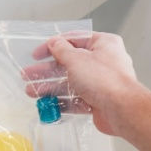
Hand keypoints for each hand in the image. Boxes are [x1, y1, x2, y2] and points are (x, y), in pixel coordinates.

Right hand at [23, 31, 140, 135]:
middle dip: (46, 71)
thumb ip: (61, 50)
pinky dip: (60, 101)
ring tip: (31, 91)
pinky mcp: (97, 101)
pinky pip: (75, 99)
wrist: (121, 109)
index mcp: (103, 45)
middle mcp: (102, 62)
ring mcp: (100, 83)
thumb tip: (54, 43)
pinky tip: (46, 104)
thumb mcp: (76, 59)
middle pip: (68, 64)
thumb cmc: (104, 80)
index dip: (52, 46)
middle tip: (28, 74)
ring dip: (49, 87)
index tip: (37, 54)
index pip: (73, 40)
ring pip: (69, 83)